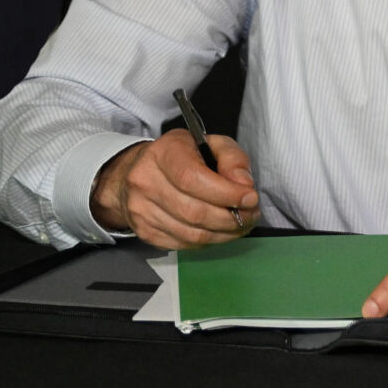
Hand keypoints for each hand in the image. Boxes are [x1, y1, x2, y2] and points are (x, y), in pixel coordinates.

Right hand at [89, 131, 259, 247]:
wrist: (136, 172)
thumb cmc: (182, 156)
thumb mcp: (211, 144)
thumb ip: (233, 159)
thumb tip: (244, 185)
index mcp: (163, 153)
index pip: (192, 178)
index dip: (225, 193)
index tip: (250, 198)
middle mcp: (145, 182)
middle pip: (193, 211)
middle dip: (231, 218)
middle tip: (251, 214)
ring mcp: (141, 210)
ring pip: (190, 233)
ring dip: (224, 233)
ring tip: (242, 224)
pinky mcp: (144, 231)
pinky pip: (183, 244)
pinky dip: (209, 241)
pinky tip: (221, 231)